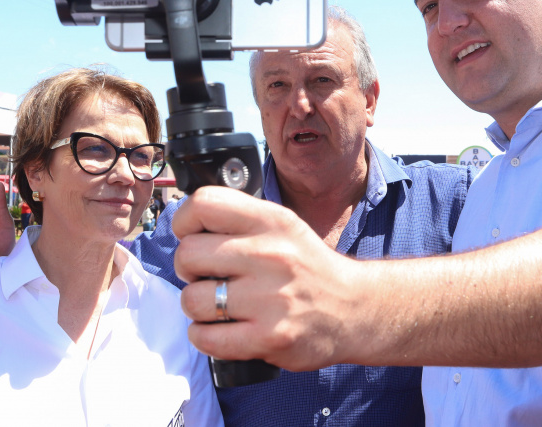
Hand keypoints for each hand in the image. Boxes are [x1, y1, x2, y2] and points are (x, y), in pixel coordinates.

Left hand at [173, 186, 361, 370]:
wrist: (357, 309)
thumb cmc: (309, 268)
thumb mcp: (284, 227)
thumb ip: (240, 220)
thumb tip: (184, 223)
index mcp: (273, 221)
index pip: (204, 204)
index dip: (185, 222)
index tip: (192, 236)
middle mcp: (271, 255)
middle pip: (188, 254)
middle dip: (188, 269)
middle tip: (207, 276)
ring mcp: (270, 299)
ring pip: (191, 300)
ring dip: (198, 306)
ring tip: (219, 305)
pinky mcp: (269, 338)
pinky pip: (206, 338)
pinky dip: (205, 336)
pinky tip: (223, 328)